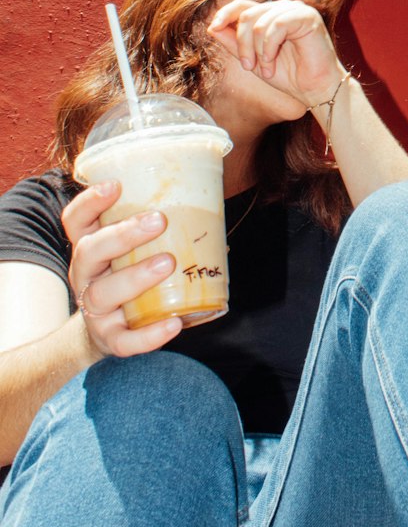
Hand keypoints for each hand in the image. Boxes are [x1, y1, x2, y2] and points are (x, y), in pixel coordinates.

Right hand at [65, 182, 181, 357]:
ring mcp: (94, 311)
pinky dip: (150, 335)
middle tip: (158, 221)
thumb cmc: (127, 275)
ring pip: (103, 294)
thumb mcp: (131, 251)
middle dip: (122, 235)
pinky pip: (126, 341)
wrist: (105, 332)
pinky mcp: (110, 339)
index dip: (90, 201)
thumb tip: (212, 209)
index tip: (116, 185)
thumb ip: (156, 230)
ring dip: (136, 277)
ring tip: (168, 263)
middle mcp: (85, 276)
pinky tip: (174, 323)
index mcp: (89, 248)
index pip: (76, 220)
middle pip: (89, 252)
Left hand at [208, 0, 343, 107]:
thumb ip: (234, 43)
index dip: (224, 13)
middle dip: (242, 44)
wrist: (313, 89)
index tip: (213, 28)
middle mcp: (282, 8)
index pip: (241, 5)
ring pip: (259, 22)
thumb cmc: (288, 75)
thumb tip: (211, 27)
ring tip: (266, 69)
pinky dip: (269, 47)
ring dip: (257, 50)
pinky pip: (276, 25)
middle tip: (247, 66)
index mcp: (269, 15)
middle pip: (247, 14)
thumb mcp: (253, 59)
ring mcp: (295, 10)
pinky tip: (272, 61)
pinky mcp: (307, 16)